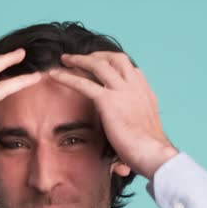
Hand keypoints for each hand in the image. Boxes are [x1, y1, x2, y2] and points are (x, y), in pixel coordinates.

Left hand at [45, 51, 179, 178]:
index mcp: (145, 91)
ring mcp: (121, 90)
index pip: (130, 69)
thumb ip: (136, 122)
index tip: (104, 66)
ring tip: (66, 58)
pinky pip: (83, 83)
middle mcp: (135, 85)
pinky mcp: (107, 100)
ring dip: (80, 59)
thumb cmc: (150, 149)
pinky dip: (66, 77)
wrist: (152, 152)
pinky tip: (54, 75)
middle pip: (116, 58)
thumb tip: (128, 132)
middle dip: (98, 55)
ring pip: (98, 64)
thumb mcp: (145, 128)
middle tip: (83, 58)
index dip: (115, 64)